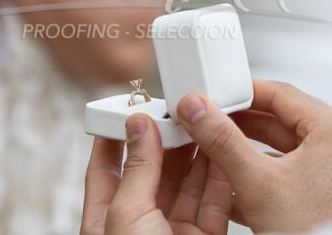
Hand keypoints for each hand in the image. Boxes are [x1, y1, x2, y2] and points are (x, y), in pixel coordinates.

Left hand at [81, 115, 233, 234]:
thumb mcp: (128, 214)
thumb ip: (138, 169)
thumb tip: (139, 126)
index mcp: (107, 220)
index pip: (105, 170)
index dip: (114, 138)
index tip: (127, 110)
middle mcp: (141, 226)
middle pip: (154, 172)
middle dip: (167, 139)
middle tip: (178, 109)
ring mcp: (174, 232)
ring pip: (189, 185)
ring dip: (198, 152)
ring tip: (206, 120)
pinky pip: (216, 202)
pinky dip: (222, 176)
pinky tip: (225, 151)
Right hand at [175, 81, 331, 232]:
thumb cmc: (317, 234)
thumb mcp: (257, 182)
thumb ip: (222, 140)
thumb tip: (198, 109)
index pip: (278, 92)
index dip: (239, 92)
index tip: (212, 97)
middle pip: (280, 120)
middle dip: (239, 126)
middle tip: (208, 124)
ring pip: (284, 149)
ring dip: (248, 153)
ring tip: (215, 156)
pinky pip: (294, 172)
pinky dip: (265, 175)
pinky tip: (235, 188)